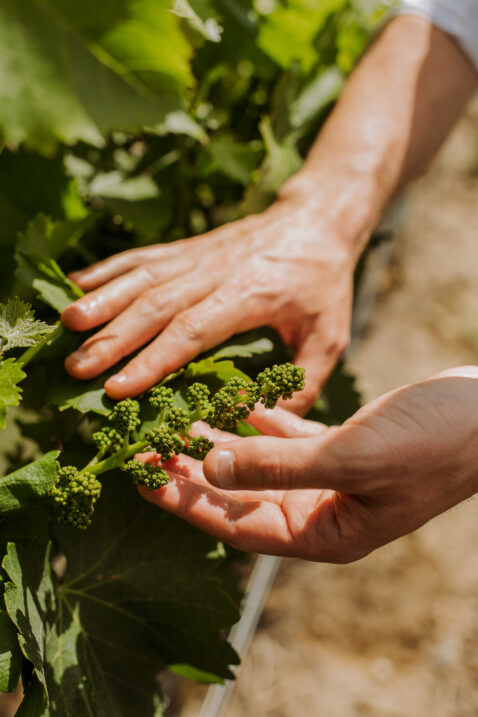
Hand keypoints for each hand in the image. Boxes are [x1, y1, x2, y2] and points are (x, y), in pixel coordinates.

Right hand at [61, 195, 354, 413]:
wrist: (316, 220)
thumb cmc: (323, 283)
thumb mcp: (330, 336)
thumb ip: (303, 381)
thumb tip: (267, 423)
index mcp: (251, 295)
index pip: (193, 329)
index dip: (154, 358)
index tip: (118, 386)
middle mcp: (217, 271)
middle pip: (156, 304)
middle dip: (114, 337)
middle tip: (77, 367)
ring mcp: (198, 256)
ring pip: (142, 277)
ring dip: (102, 299)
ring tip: (66, 325)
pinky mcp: (188, 248)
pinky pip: (142, 257)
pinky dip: (108, 269)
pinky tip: (76, 283)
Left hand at [140, 367, 477, 562]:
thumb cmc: (434, 443)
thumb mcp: (352, 456)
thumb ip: (278, 465)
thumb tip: (210, 466)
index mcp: (326, 533)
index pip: (237, 525)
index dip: (185, 502)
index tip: (140, 478)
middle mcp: (323, 513)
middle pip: (240, 496)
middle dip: (192, 472)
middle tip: (144, 447)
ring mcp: (332, 480)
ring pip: (260, 464)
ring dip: (222, 443)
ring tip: (177, 422)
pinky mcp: (343, 448)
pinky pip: (289, 438)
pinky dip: (262, 423)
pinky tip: (236, 405)